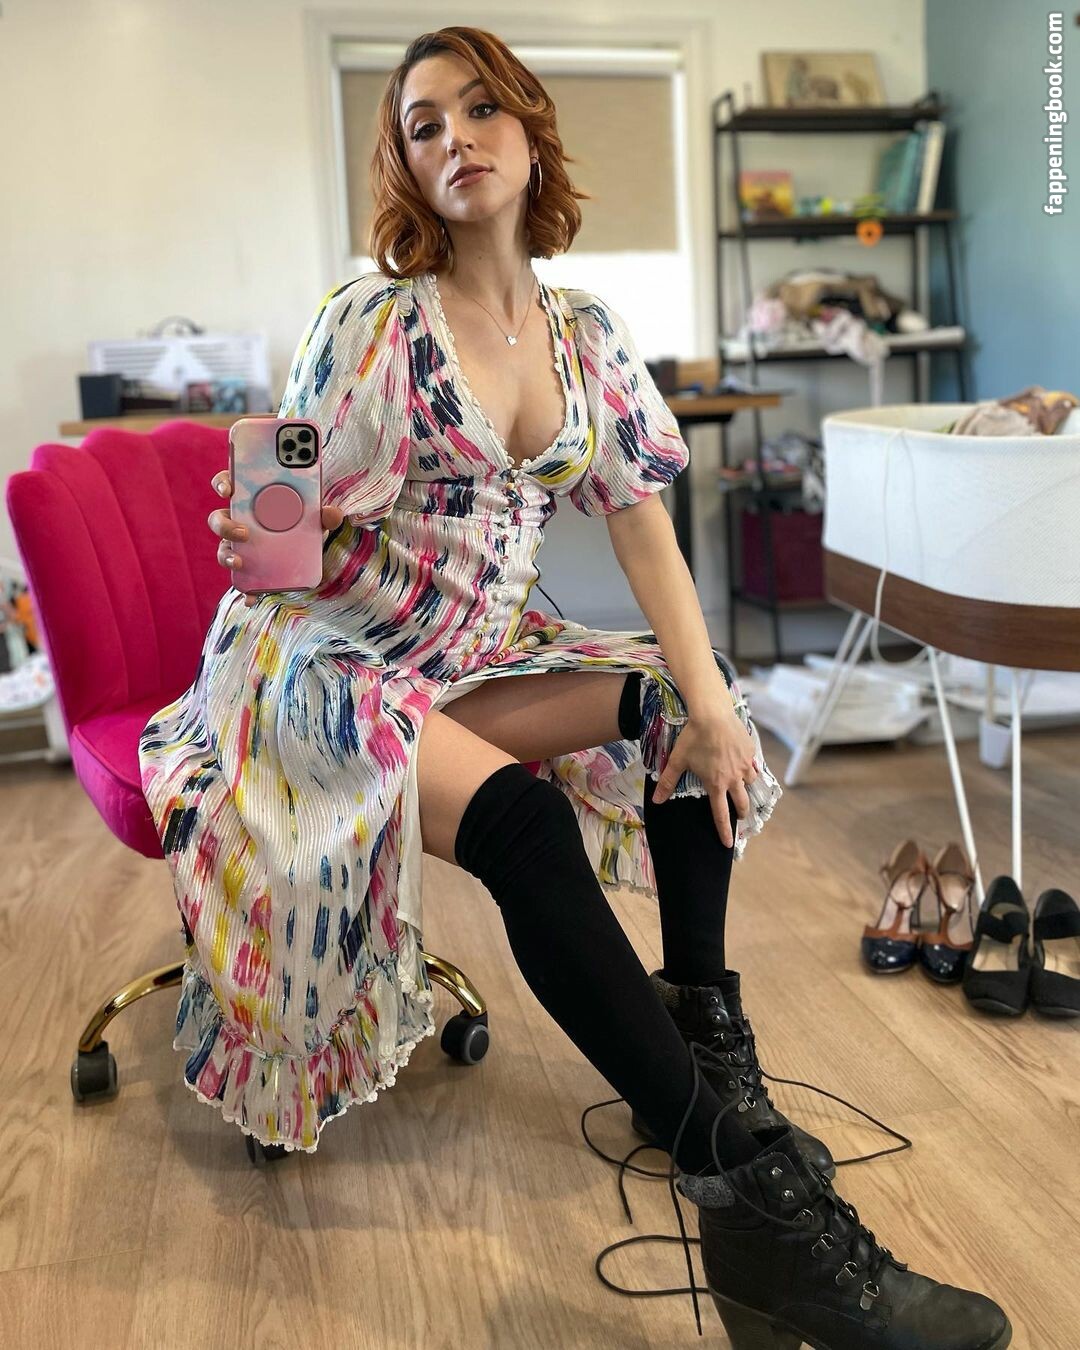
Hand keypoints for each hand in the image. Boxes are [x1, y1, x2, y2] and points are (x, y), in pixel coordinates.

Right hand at [207, 471, 343, 607]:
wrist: (308, 549)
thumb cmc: (303, 523)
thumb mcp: (315, 517)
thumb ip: (324, 513)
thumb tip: (332, 514)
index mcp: (251, 500)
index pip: (229, 485)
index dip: (223, 484)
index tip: (228, 490)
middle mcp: (239, 521)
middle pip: (218, 519)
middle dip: (225, 526)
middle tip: (244, 533)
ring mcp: (240, 546)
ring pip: (223, 548)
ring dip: (226, 556)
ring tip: (240, 562)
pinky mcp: (248, 568)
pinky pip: (241, 580)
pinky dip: (246, 590)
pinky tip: (252, 598)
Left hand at [650, 710, 757, 848]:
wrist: (712, 714)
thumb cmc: (693, 738)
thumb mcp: (677, 760)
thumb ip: (667, 782)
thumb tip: (657, 801)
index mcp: (716, 784)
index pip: (721, 814)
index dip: (725, 830)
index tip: (728, 844)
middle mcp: (733, 778)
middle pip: (742, 803)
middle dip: (742, 813)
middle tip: (741, 816)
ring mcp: (744, 764)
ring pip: (750, 783)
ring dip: (746, 788)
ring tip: (742, 788)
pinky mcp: (750, 751)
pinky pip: (752, 765)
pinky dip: (749, 768)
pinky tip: (744, 764)